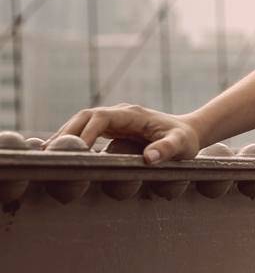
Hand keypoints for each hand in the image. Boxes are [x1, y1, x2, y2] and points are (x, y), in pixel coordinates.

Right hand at [54, 104, 203, 163]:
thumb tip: (149, 158)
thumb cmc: (186, 140)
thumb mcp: (182, 145)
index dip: (86, 132)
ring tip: (47, 154)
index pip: (101, 118)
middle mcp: (120, 114)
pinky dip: (73, 139)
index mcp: (133, 115)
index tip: (77, 150)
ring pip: (82, 122)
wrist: (190, 132)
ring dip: (65, 135)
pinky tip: (60, 153)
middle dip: (67, 132)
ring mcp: (115, 120)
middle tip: (51, 152)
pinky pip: (87, 130)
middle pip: (85, 116)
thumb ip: (167, 149)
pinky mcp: (112, 128)